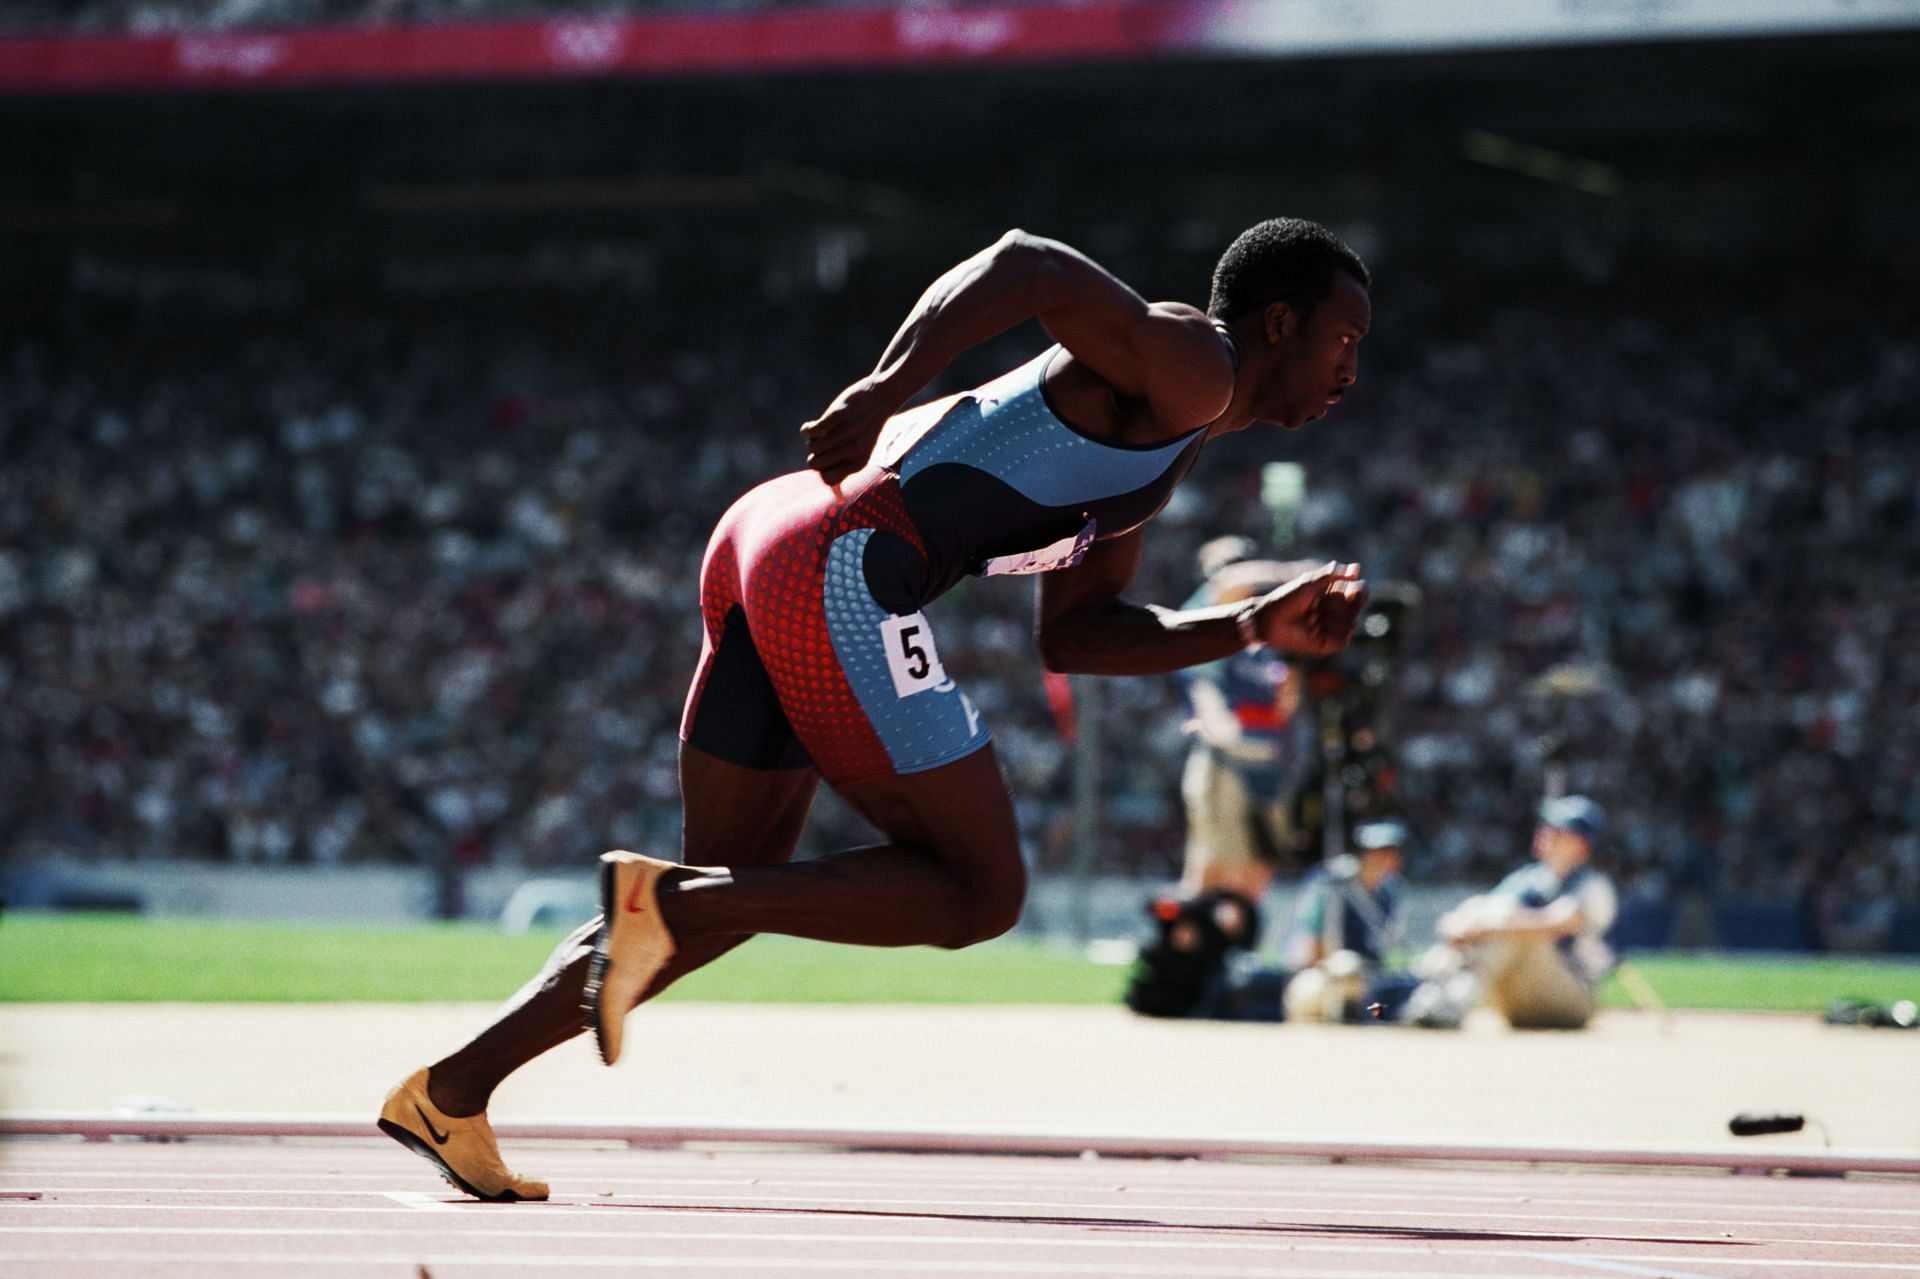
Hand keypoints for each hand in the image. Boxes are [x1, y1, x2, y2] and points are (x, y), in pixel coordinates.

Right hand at [800, 377, 896, 497]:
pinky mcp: (837, 416)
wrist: (881, 396)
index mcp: (859, 462)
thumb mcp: (862, 450)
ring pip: (812, 447)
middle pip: (815, 464)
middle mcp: (853, 450)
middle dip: (812, 454)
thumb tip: (836, 495)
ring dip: (811, 440)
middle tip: (819, 444)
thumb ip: (846, 467)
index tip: (824, 460)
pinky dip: (807, 429)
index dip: (821, 471)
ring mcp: (845, 433)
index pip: (828, 479)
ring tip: (819, 433)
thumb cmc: (867, 426)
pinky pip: (811, 431)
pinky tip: (810, 426)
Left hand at [1249, 562, 1366, 656]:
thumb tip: (1356, 568)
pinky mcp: (1326, 644)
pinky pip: (1343, 640)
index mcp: (1332, 596)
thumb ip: (1332, 575)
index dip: (1359, 590)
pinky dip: (1335, 632)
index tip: (1356, 585)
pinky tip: (1318, 627)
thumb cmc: (1285, 599)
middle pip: (1356, 608)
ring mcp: (1330, 629)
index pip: (1357, 593)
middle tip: (1329, 602)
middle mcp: (1333, 612)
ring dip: (1335, 617)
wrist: (1268, 620)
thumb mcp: (1309, 583)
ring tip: (1314, 616)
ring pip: (1351, 623)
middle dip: (1345, 603)